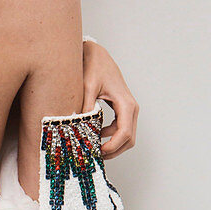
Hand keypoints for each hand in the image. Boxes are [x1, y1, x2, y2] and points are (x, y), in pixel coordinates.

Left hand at [81, 40, 138, 158]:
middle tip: (94, 155)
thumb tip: (79, 127)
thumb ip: (86, 106)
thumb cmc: (94, 66)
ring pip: (127, 136)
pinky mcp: (123, 109)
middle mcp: (131, 107)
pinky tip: (94, 136)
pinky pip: (121, 129)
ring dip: (112, 145)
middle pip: (129, 138)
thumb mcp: (87, 86)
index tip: (98, 152)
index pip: (125, 133)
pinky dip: (110, 137)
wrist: (97, 54)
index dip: (113, 147)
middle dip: (113, 150)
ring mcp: (129, 109)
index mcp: (126, 103)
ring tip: (92, 147)